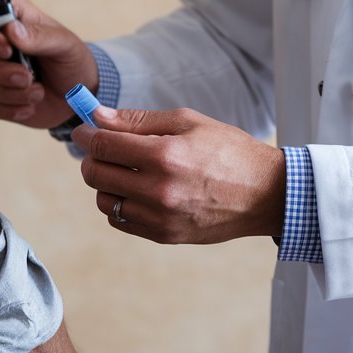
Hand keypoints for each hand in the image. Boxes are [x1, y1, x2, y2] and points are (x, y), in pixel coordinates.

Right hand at [0, 0, 96, 128]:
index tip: (7, 50)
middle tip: (28, 78)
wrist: (77, 97)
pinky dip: (7, 108)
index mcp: (10, 17)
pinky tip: (29, 107)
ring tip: (38, 92)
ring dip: (10, 92)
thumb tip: (10, 29)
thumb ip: (39, 36)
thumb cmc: (71, 61)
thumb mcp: (65, 44)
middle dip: (0, 70)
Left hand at [72, 107, 286, 243]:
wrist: (266, 194)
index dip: (88, 134)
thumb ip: (138, 120)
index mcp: (165, 155)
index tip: (86, 129)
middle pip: (96, 174)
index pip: (103, 144)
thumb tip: (98, 117)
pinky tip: (139, 190)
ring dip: (106, 183)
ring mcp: (161, 217)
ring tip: (127, 171)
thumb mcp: (188, 122)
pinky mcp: (165, 235)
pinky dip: (120, 204)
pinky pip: (121, 221)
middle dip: (93, 157)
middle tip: (105, 148)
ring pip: (104, 201)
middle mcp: (159, 190)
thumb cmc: (229, 151)